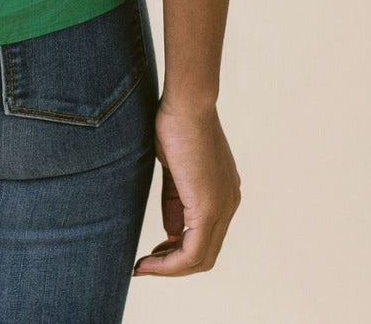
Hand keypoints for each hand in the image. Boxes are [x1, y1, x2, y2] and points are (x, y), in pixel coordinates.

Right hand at [133, 95, 240, 276]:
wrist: (187, 102)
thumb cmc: (177, 124)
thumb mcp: (175, 170)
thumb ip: (176, 201)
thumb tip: (172, 232)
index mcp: (223, 192)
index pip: (205, 237)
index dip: (178, 252)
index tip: (152, 254)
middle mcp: (229, 203)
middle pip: (204, 254)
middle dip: (173, 266)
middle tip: (145, 266)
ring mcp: (222, 207)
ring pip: (199, 259)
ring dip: (168, 268)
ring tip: (142, 267)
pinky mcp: (208, 208)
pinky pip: (191, 252)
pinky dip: (169, 264)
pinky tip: (147, 262)